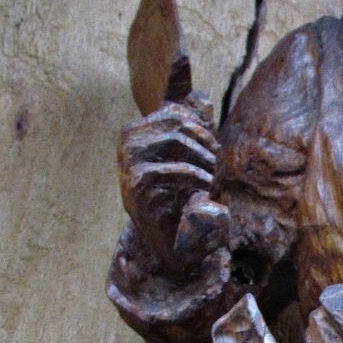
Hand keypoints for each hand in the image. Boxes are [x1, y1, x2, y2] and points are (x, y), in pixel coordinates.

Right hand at [117, 94, 229, 272]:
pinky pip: (176, 169)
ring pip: (177, 143)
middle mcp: (127, 144)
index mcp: (135, 132)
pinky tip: (205, 189)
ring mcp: (129, 163)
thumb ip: (186, 131)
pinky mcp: (139, 185)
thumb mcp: (181, 160)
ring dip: (203, 161)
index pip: (174, 115)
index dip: (201, 130)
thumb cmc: (178, 196)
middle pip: (178, 126)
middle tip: (215, 166)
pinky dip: (197, 178)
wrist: (167, 241)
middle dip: (204, 145)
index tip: (213, 150)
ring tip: (212, 179)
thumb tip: (202, 100)